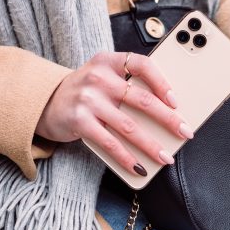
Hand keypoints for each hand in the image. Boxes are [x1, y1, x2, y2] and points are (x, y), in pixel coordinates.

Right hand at [36, 51, 193, 176]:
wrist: (44, 102)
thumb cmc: (83, 92)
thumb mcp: (102, 78)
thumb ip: (127, 86)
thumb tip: (165, 113)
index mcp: (108, 61)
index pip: (142, 64)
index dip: (162, 82)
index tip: (176, 101)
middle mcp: (98, 78)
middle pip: (142, 100)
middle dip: (169, 119)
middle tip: (185, 132)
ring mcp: (88, 100)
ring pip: (129, 126)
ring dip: (152, 145)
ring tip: (166, 158)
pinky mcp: (80, 121)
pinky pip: (110, 143)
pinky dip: (127, 158)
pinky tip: (139, 168)